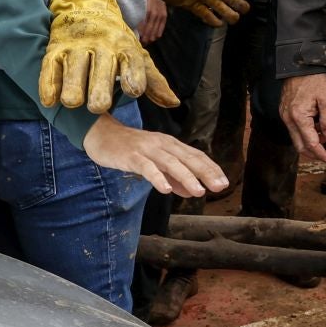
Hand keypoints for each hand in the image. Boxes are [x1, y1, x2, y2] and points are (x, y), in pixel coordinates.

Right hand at [39, 0, 178, 113]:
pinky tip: (50, 100)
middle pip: (101, 71)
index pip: (132, 63)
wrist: (87, 8)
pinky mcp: (55, 50)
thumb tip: (173, 103)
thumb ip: (154, 82)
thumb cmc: (115, 41)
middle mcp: (101, 47)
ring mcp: (77, 48)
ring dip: (73, 88)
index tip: (134, 91)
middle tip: (98, 106)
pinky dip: (49, 85)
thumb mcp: (137, 56)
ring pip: (74, 70)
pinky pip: (50, 69)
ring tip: (74, 102)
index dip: (134, 77)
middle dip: (99, 90)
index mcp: (125, 48)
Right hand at [84, 113, 226, 197]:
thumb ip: (173, 176)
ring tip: (198, 192)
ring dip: (186, 177)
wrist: (101, 135)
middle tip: (219, 187)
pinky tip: (166, 189)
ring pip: (170, 163)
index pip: (195, 156)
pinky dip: (158, 178)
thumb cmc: (130, 149)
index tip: (224, 182)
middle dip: (205, 173)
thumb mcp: (155, 162)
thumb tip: (191, 191)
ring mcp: (147, 149)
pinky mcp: (131, 156)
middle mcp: (162, 144)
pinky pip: (146, 168)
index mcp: (170, 144)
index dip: (211, 169)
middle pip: (187, 158)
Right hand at [281, 73, 325, 163]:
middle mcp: (288, 120)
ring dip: (310, 143)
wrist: (300, 65)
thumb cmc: (314, 80)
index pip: (311, 143)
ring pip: (296, 139)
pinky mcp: (285, 112)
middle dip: (314, 154)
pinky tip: (317, 130)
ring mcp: (285, 116)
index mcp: (299, 117)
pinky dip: (305, 134)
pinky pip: (294, 130)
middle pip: (300, 146)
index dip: (321, 154)